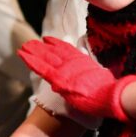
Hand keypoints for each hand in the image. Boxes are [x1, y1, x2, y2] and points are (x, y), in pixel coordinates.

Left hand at [18, 37, 133, 124]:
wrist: (112, 96)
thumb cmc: (111, 91)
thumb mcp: (104, 76)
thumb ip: (95, 70)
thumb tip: (95, 68)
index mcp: (84, 61)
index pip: (67, 50)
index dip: (57, 43)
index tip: (47, 39)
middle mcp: (73, 63)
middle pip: (54, 52)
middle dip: (41, 47)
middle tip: (30, 43)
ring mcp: (65, 70)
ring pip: (45, 57)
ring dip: (33, 51)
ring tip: (24, 47)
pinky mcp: (60, 79)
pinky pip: (42, 68)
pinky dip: (32, 60)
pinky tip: (23, 54)